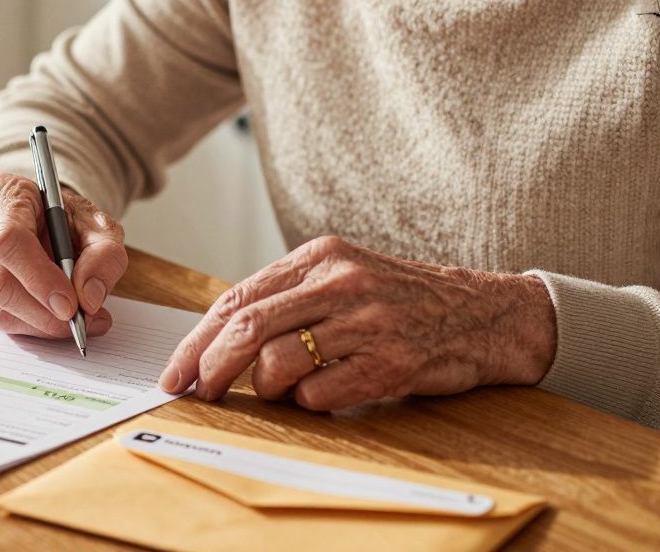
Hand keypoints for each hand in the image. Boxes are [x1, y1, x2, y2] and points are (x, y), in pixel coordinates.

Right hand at [0, 173, 127, 338]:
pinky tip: (56, 318)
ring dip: (41, 324)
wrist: (49, 219)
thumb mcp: (100, 226)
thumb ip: (105, 255)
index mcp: (5, 195)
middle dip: (44, 312)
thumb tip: (89, 298)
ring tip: (77, 320)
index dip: (39, 278)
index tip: (70, 304)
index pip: (9, 241)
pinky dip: (32, 326)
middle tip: (82, 320)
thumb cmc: (69, 219)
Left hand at [158, 236, 556, 408]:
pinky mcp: (390, 361)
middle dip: (210, 366)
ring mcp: (367, 321)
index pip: (238, 298)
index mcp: (319, 256)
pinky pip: (321, 393)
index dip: (198, 339)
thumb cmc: (401, 300)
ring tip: (279, 391)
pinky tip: (322, 394)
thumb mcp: (343, 276)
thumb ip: (288, 296)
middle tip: (195, 392)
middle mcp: (340, 282)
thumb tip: (218, 338)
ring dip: (264, 388)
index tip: (175, 370)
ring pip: (279, 362)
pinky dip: (308, 402)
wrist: (483, 313)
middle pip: (248, 327)